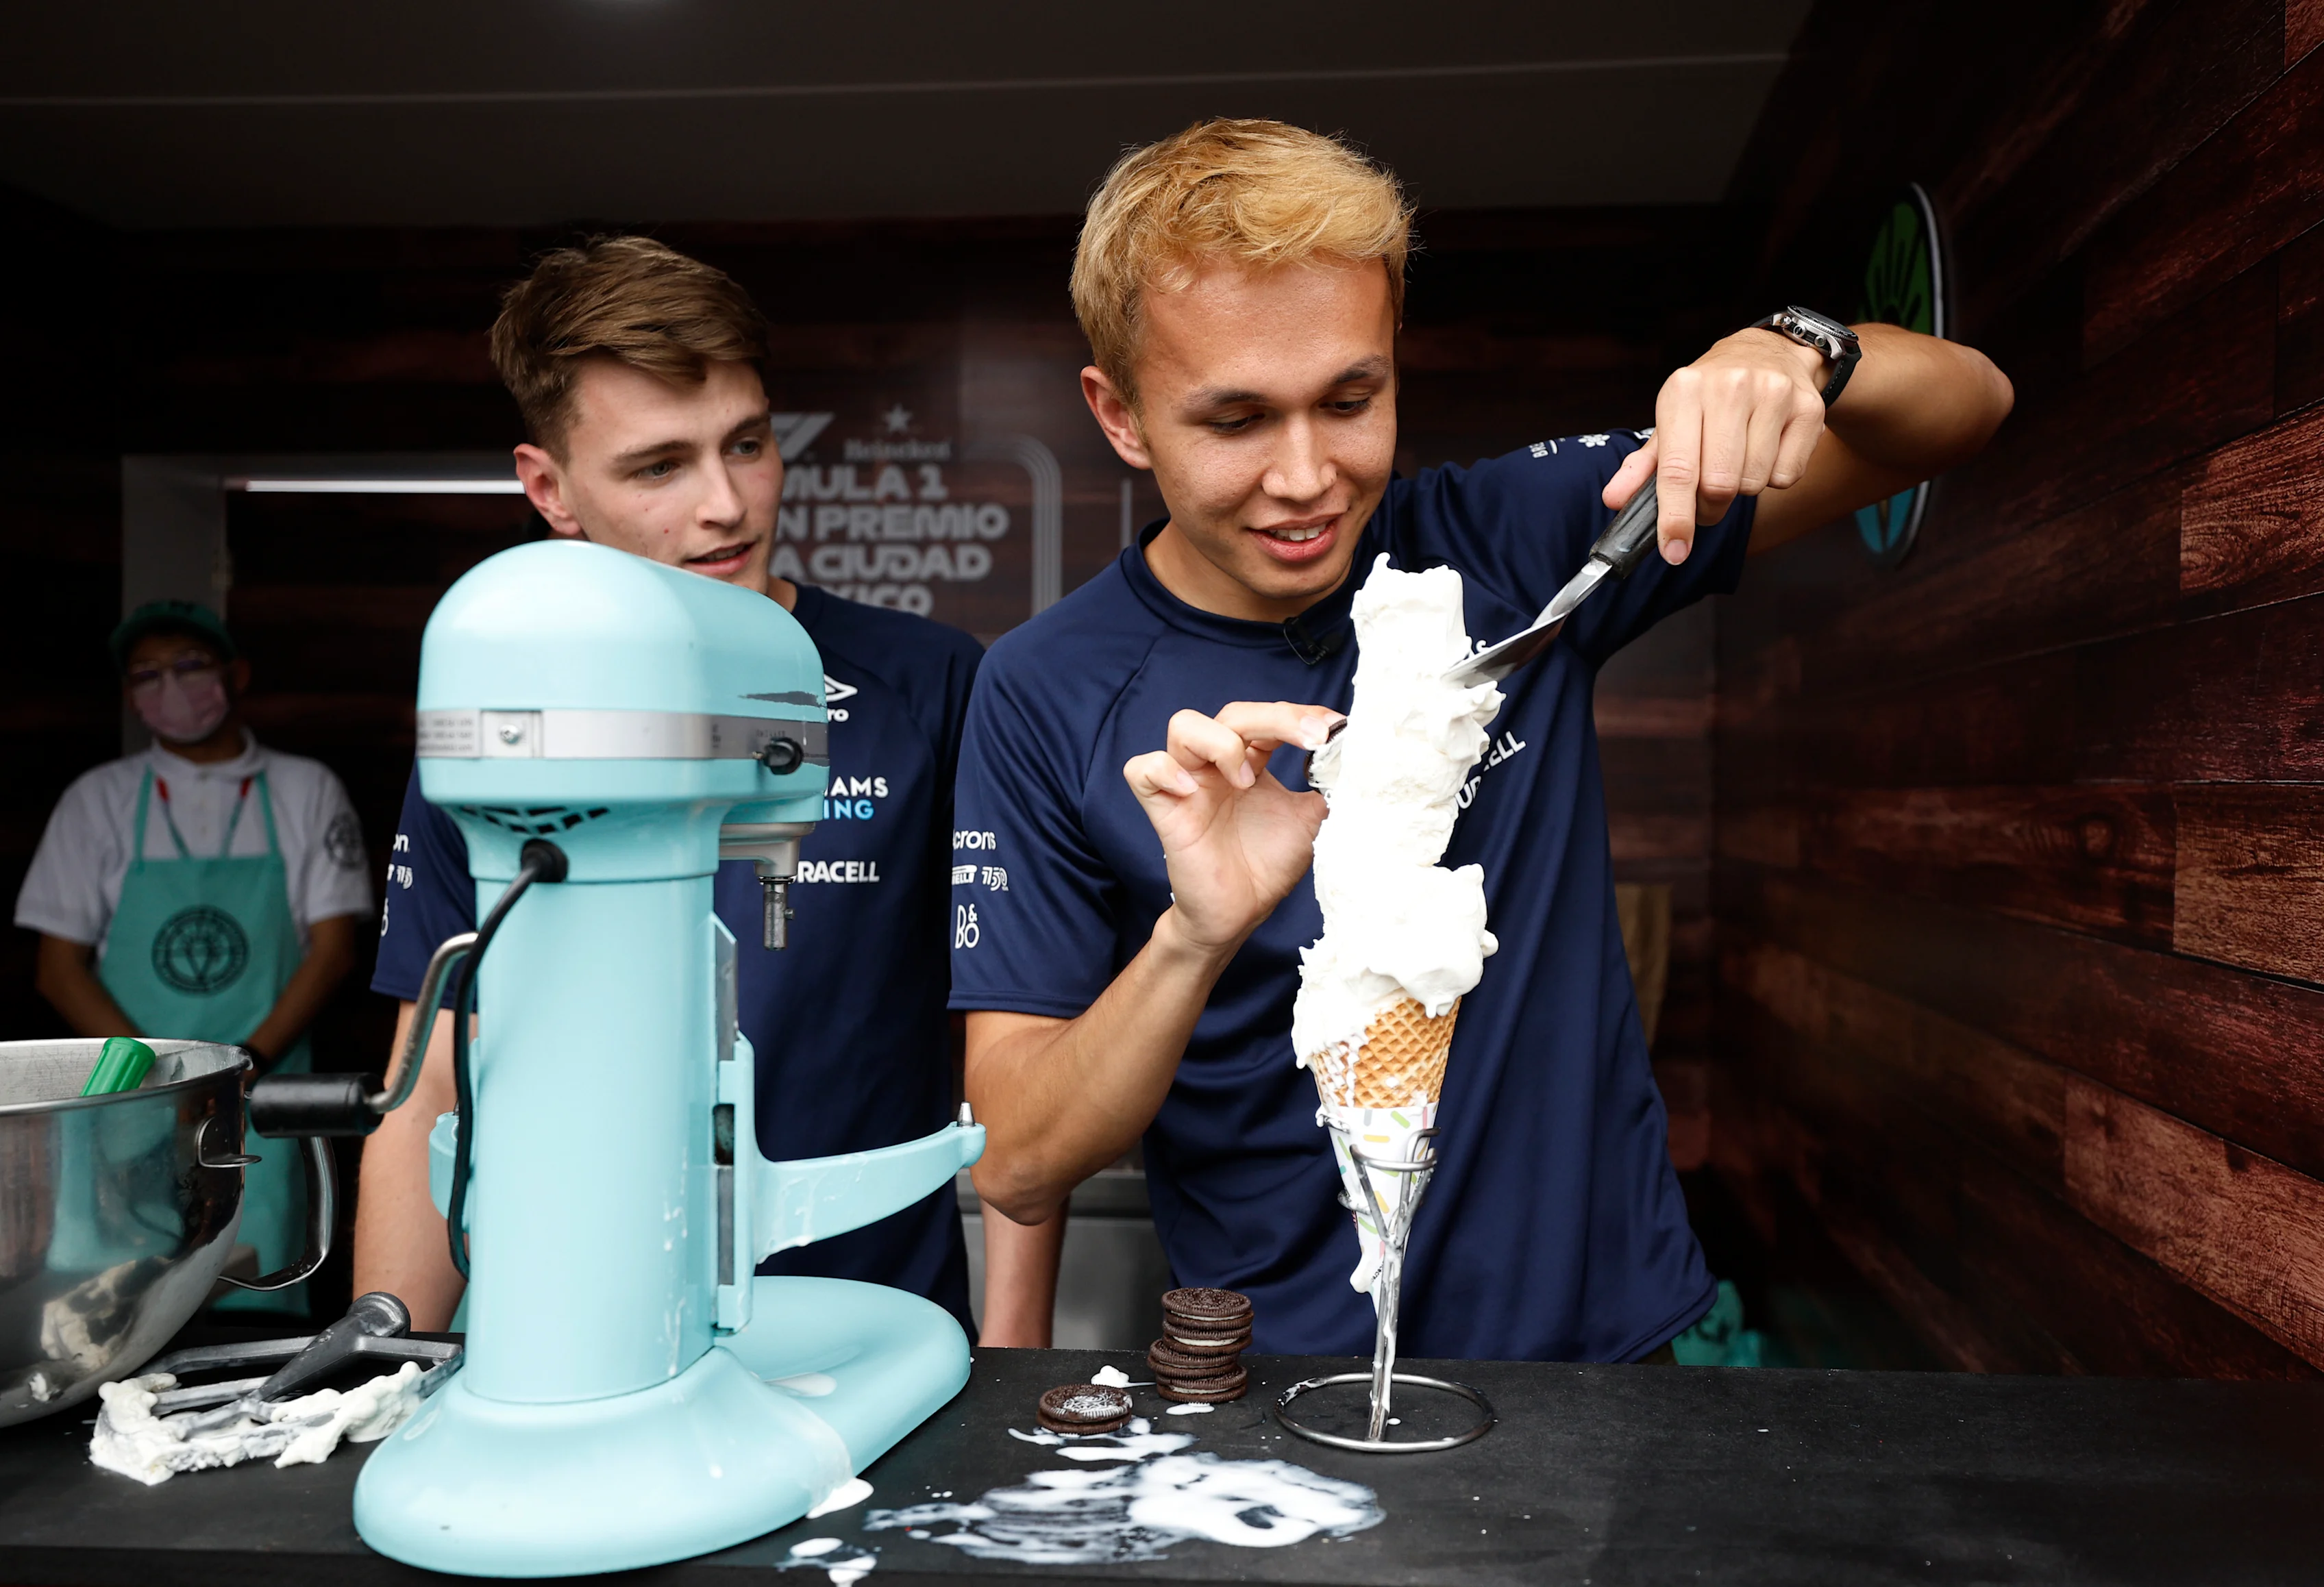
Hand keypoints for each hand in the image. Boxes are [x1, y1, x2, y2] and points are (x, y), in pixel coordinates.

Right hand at [1122, 702, 1336, 956]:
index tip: (1333, 728)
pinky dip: (1164, 770)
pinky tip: (1191, 790)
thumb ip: (1323, 789)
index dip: (1299, 714)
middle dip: (1275, 718)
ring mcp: (1187, 784)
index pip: (1267, 718)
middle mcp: (1216, 765)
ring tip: (1246, 780)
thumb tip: (1346, 763)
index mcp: (1249, 761)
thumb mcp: (1308, 822)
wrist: (1240, 913)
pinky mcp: (1164, 811)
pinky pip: (1142, 770)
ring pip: (1184, 726)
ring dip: (1221, 742)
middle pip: (1232, 714)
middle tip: (1311, 739)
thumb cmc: (1265, 866)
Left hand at [1604, 327, 1829, 563]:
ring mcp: (1772, 394)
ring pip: (1753, 483)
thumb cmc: (1710, 397)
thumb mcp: (1671, 421)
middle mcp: (1729, 387)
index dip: (1675, 517)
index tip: (1674, 550)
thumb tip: (1614, 500)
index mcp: (1684, 390)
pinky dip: (1773, 477)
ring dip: (1742, 488)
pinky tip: (1766, 449)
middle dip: (1709, 506)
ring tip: (1737, 460)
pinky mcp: (1808, 409)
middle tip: (1707, 496)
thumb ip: (1643, 465)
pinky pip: (1787, 476)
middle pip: (1719, 485)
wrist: (1768, 353)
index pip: (1678, 469)